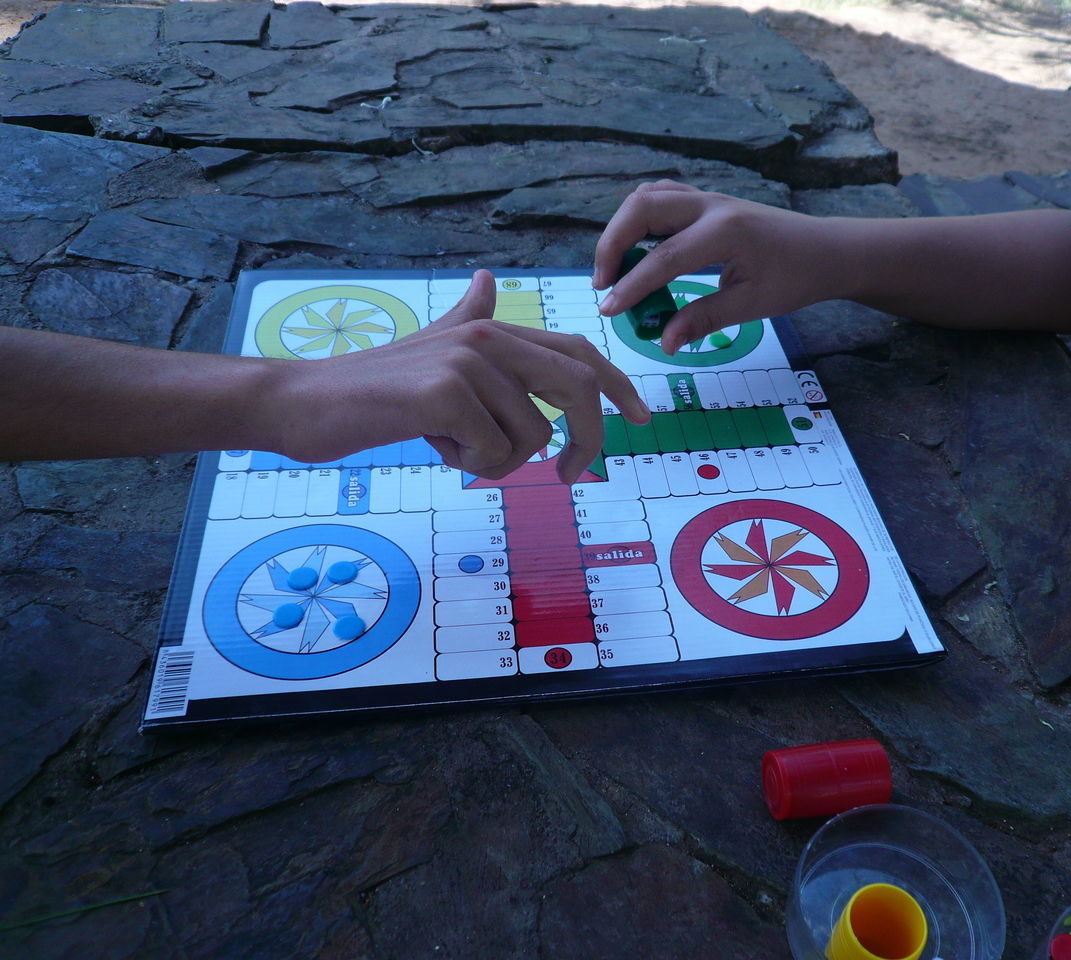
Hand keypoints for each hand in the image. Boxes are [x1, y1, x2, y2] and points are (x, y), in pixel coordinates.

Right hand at [266, 270, 648, 482]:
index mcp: (493, 328)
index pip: (578, 351)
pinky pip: (496, 455)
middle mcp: (489, 336)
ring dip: (498, 461)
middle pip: (577, 389)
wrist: (304, 402)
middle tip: (565, 476)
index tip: (642, 418)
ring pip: (533, 437)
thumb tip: (488, 279)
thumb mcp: (432, 349)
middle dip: (587, 440)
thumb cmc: (373, 387)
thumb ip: (468, 318)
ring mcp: (469, 362)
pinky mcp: (447, 394)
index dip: (617, 384)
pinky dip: (470, 466)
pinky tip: (432, 446)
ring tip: (450, 444)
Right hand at [593, 181, 838, 354]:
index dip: (631, 286)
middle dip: (612, 244)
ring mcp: (708, 199)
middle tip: (604, 284)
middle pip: (642, 209)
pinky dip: (639, 218)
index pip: (663, 258)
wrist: (826, 250)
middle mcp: (711, 206)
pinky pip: (661, 197)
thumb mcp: (753, 305)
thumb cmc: (795, 278)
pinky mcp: (706, 202)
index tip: (609, 311)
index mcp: (724, 232)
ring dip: (622, 227)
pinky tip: (636, 247)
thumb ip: (704, 319)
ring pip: (648, 196)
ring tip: (615, 268)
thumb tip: (665, 343)